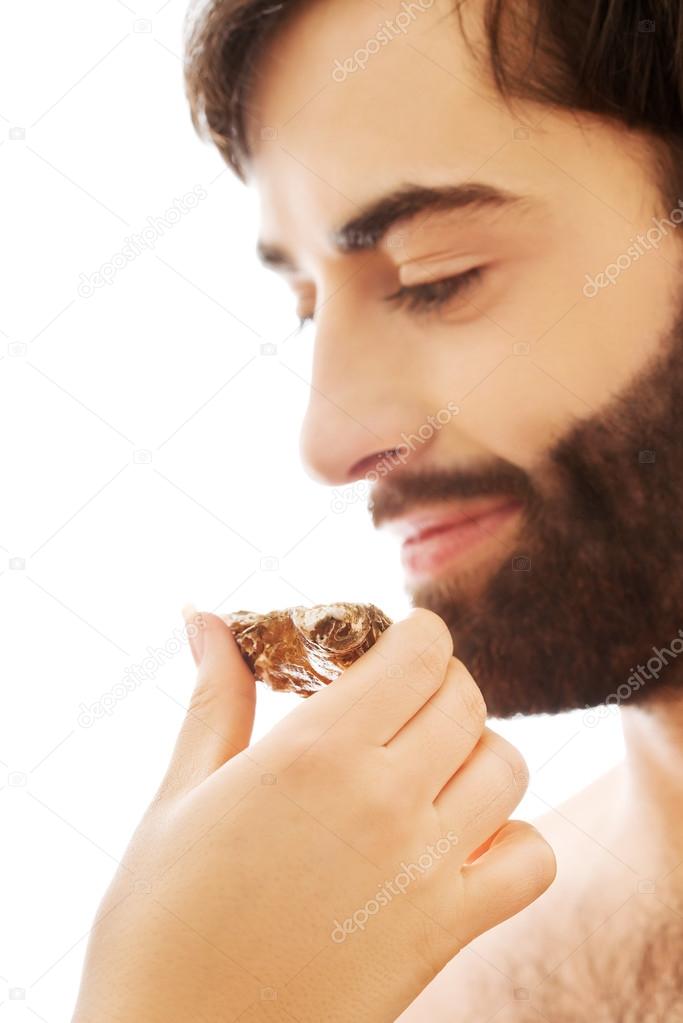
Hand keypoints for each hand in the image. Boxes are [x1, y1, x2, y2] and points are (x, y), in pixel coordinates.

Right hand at [72, 609, 554, 1022]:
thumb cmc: (157, 923)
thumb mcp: (179, 794)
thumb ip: (215, 696)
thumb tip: (204, 616)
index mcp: (316, 752)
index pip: (421, 652)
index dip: (413, 635)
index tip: (383, 649)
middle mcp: (384, 799)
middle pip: (465, 698)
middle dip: (436, 683)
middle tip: (394, 703)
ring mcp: (425, 870)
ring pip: (506, 766)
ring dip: (475, 750)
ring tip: (425, 766)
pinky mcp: (446, 932)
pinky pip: (531, 861)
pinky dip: (513, 840)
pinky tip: (460, 842)